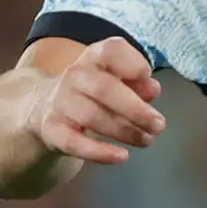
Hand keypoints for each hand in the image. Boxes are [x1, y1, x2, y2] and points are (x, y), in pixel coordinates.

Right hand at [31, 36, 164, 168]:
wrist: (48, 108)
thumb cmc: (94, 93)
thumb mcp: (117, 82)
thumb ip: (138, 83)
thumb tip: (152, 89)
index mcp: (94, 57)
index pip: (112, 51)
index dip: (134, 64)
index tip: (149, 80)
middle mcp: (75, 76)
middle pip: (104, 89)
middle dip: (136, 109)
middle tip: (158, 125)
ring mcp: (61, 102)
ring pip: (92, 117)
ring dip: (125, 131)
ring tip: (146, 140)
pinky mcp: (52, 129)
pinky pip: (74, 142)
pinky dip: (100, 152)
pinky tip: (121, 156)